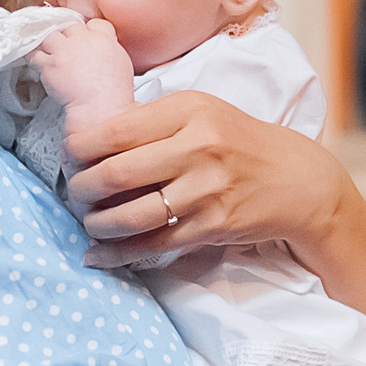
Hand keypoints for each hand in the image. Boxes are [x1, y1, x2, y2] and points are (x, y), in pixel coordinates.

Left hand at [31, 19, 133, 129]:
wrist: (99, 107)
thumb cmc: (113, 91)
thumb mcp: (121, 61)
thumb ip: (108, 47)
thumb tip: (100, 47)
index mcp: (103, 38)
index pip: (94, 23)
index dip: (88, 31)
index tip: (84, 39)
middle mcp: (82, 40)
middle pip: (69, 26)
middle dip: (67, 36)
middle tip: (66, 48)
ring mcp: (64, 51)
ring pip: (49, 36)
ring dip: (49, 44)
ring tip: (51, 54)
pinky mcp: (49, 64)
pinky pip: (35, 55)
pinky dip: (35, 58)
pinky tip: (39, 63)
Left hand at [65, 92, 365, 340]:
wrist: (298, 179)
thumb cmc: (239, 142)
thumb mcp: (202, 112)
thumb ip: (153, 120)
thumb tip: (90, 137)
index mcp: (188, 111)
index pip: (115, 130)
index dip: (78, 148)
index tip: (68, 157)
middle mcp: (198, 147)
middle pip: (116, 172)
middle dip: (81, 188)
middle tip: (73, 193)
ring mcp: (207, 189)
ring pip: (132, 213)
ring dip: (97, 223)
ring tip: (87, 222)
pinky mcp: (214, 225)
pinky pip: (155, 243)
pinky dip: (120, 253)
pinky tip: (98, 254)